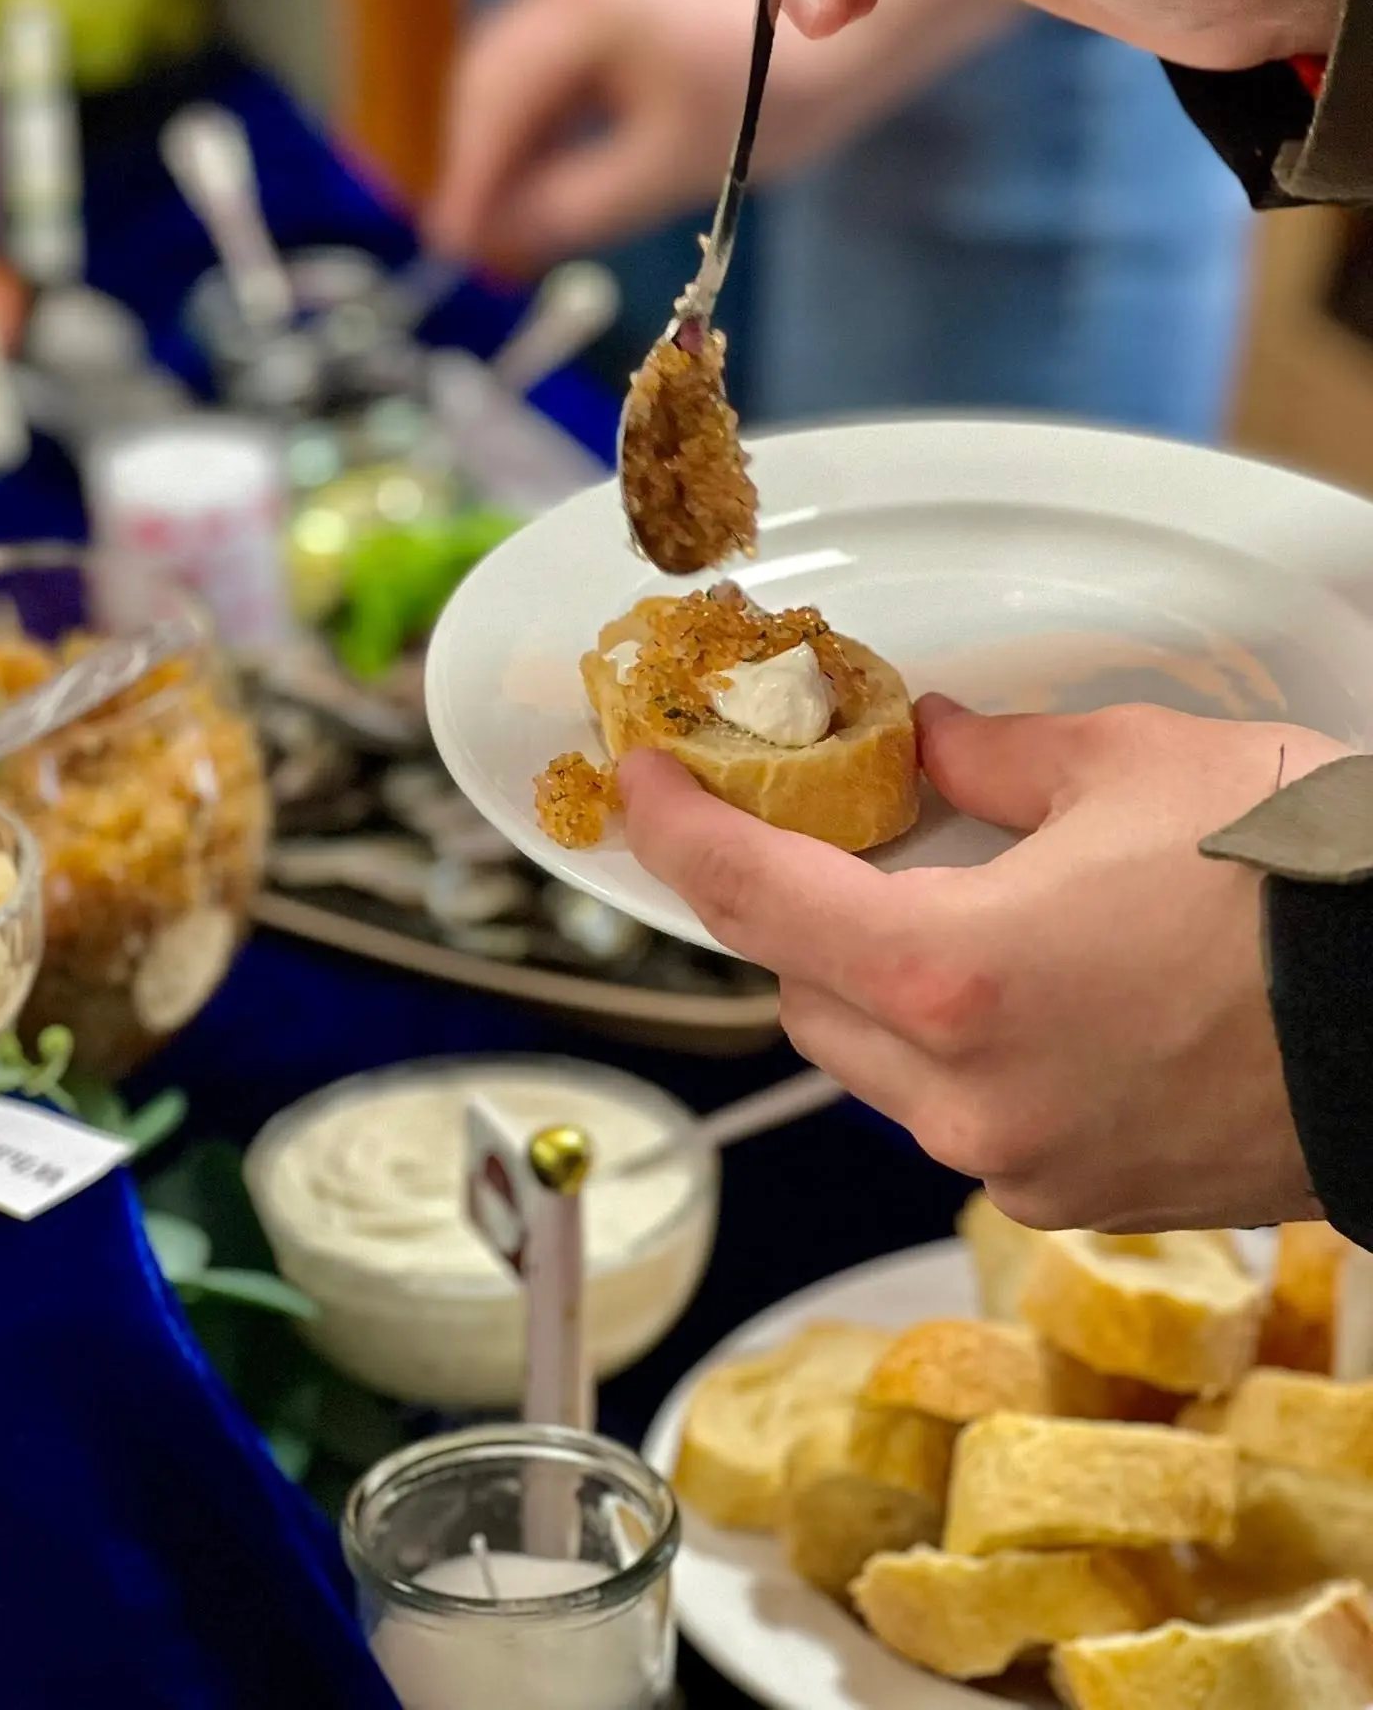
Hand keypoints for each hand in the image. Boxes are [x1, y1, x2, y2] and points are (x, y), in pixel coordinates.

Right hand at [425, 0, 831, 276]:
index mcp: (588, 6)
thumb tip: (495, 242)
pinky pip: (547, 71)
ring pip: (513, 77)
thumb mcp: (667, 168)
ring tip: (496, 227)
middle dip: (475, 164)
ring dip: (501, 150)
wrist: (855, 30)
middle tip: (466, 247)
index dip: (466, 178)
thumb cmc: (775, 97)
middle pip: (488, 79)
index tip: (449, 246)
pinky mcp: (608, 2)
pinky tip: (535, 185)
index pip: (493, 98)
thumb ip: (573, 206)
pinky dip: (534, 129)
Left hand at [621, 696, 1350, 1228]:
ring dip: (881, 989)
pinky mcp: (1081, 1200)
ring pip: (879, 1067)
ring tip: (967, 915)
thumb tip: (934, 747)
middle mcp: (964, 1095)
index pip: (753, 898)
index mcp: (950, 975)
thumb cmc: (1301, 886)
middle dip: (802, 915)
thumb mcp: (1135, 769)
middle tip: (845, 841)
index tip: (644, 788)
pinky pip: (964, 1116)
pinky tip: (1040, 993)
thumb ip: (998, 762)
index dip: (677, 832)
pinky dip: (963, 1052)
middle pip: (803, 995)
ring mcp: (1020, 1164)